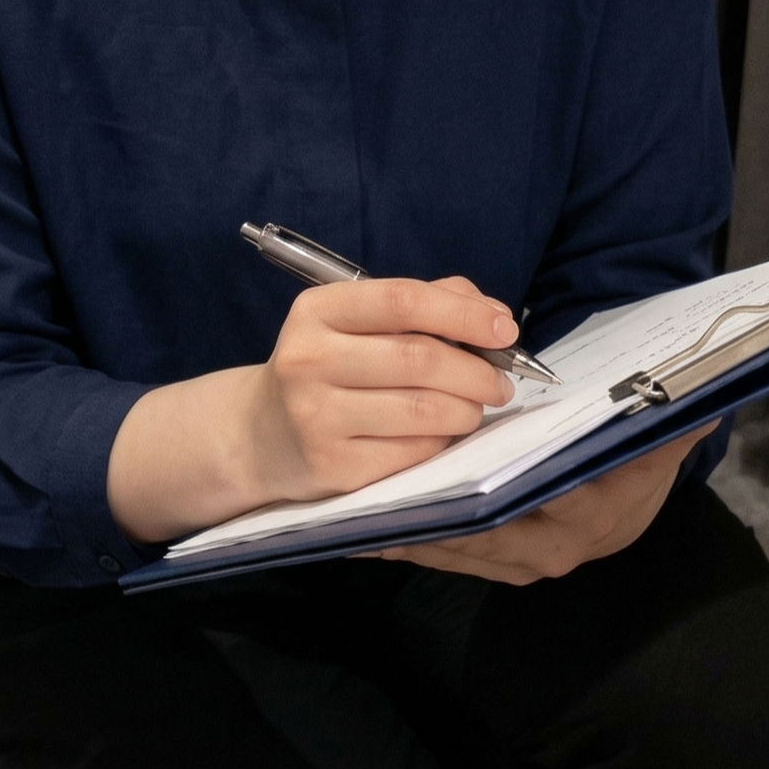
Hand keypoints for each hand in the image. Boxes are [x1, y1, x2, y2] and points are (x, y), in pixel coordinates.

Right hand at [245, 273, 517, 504]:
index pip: (403, 301)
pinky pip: (413, 451)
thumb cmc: (328, 369)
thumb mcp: (357, 323)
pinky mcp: (333, 466)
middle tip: (500, 382)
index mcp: (318, 311)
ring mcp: (316, 417)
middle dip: (477, 371)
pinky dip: (441, 441)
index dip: (463, 314)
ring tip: (474, 408)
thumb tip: (495, 317)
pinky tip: (440, 434)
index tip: (506, 330)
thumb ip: (426, 306)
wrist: (262, 435)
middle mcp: (309, 360)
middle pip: (418, 358)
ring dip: (467, 409)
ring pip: (423, 410)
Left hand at [374, 421, 719, 584]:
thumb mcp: (652, 444)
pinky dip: (421, 542)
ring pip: (462, 550)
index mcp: (587, 515)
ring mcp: (526, 561)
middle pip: (481, 535)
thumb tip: (702, 403)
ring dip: (416, 535)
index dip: (482, 497)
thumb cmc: (635, 462)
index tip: (436, 482)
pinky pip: (457, 555)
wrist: (635, 499)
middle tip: (378, 506)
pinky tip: (380, 528)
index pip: (530, 505)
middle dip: (430, 522)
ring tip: (364, 519)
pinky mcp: (506, 564)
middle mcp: (552, 548)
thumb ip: (667, 425)